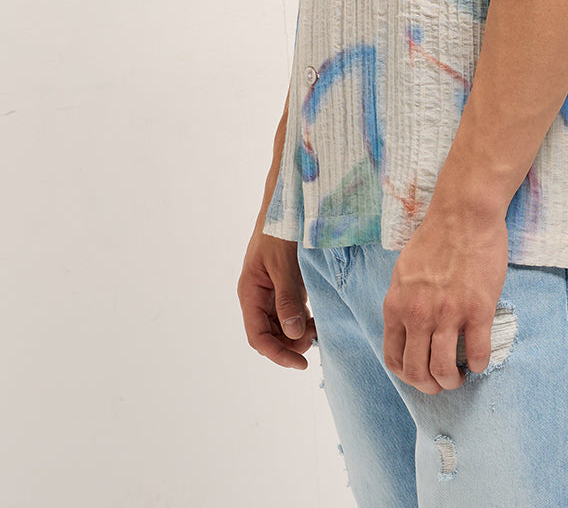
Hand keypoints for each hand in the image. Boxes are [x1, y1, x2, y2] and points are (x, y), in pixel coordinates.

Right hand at [237, 226, 316, 369]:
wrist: (287, 204)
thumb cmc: (279, 231)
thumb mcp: (283, 266)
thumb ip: (287, 299)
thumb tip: (293, 335)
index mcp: (250, 293)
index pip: (258, 337)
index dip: (277, 354)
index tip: (300, 363)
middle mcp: (258, 297)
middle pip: (269, 336)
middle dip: (290, 344)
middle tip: (314, 338)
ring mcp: (272, 293)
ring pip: (281, 327)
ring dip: (297, 334)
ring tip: (317, 327)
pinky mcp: (285, 287)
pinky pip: (291, 313)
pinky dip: (303, 320)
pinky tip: (317, 318)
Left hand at [382, 206, 508, 392]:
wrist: (464, 213)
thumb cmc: (436, 238)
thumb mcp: (404, 271)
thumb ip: (402, 302)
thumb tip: (406, 329)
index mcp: (397, 305)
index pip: (393, 359)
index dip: (408, 376)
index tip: (421, 374)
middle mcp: (418, 314)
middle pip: (417, 372)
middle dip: (430, 386)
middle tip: (443, 381)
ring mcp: (448, 314)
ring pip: (444, 371)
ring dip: (453, 381)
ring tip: (461, 374)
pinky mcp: (477, 310)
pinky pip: (478, 355)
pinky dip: (480, 365)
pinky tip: (480, 358)